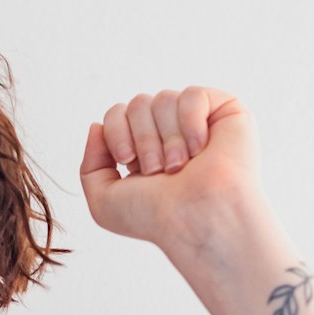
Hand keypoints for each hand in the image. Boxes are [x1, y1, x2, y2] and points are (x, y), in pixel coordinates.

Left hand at [79, 87, 262, 249]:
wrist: (195, 219)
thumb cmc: (155, 217)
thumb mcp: (104, 201)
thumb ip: (90, 165)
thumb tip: (96, 125)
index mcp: (143, 149)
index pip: (116, 113)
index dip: (116, 132)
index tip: (128, 162)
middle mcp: (170, 133)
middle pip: (138, 103)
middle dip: (143, 139)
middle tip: (158, 171)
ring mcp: (197, 122)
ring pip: (164, 99)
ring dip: (167, 138)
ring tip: (180, 166)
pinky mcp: (224, 113)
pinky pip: (192, 95)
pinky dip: (190, 122)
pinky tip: (200, 148)